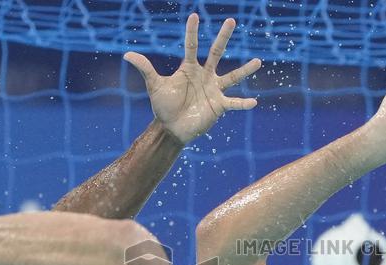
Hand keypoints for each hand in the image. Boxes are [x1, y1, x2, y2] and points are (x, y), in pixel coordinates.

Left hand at [124, 13, 260, 144]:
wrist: (172, 128)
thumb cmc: (163, 106)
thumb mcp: (154, 86)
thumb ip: (145, 69)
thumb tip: (126, 54)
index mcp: (189, 69)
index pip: (191, 46)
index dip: (192, 31)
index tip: (194, 15)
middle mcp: (204, 75)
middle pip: (216, 52)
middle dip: (223, 37)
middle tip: (231, 20)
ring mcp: (214, 89)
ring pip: (232, 77)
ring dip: (245, 70)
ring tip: (258, 61)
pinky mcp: (219, 106)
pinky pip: (233, 103)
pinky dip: (243, 104)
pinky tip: (254, 102)